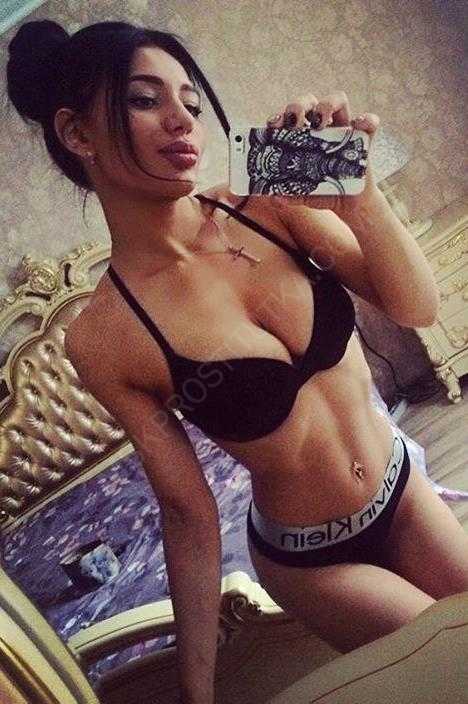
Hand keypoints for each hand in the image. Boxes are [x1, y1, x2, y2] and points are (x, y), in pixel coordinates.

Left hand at [265, 90, 380, 218]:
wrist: (349, 204)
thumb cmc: (323, 193)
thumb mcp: (304, 194)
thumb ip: (290, 193)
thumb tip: (275, 196)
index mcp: (304, 136)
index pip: (290, 117)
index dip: (280, 116)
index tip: (273, 126)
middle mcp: (323, 127)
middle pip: (310, 102)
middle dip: (298, 106)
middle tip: (293, 123)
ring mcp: (344, 128)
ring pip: (338, 100)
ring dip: (326, 105)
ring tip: (319, 123)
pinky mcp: (365, 136)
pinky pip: (369, 122)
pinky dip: (366, 119)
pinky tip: (358, 125)